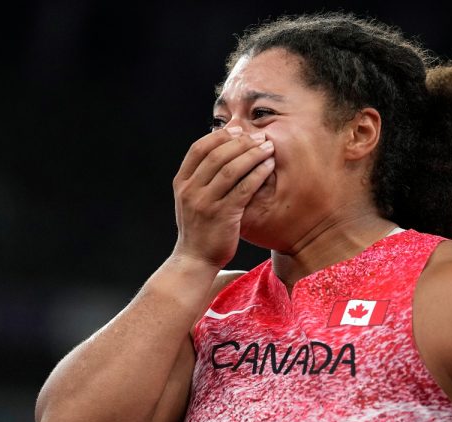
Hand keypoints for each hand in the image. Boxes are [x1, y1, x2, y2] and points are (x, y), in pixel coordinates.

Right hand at [172, 126, 274, 268]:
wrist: (194, 260)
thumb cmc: (199, 229)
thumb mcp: (190, 200)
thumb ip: (200, 178)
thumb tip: (220, 150)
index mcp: (181, 183)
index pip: (198, 148)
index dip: (220, 136)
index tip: (238, 130)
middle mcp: (190, 190)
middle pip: (217, 155)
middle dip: (242, 142)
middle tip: (260, 136)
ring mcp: (205, 203)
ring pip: (231, 169)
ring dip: (253, 154)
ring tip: (268, 147)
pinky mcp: (223, 215)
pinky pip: (244, 188)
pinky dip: (258, 174)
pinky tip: (269, 166)